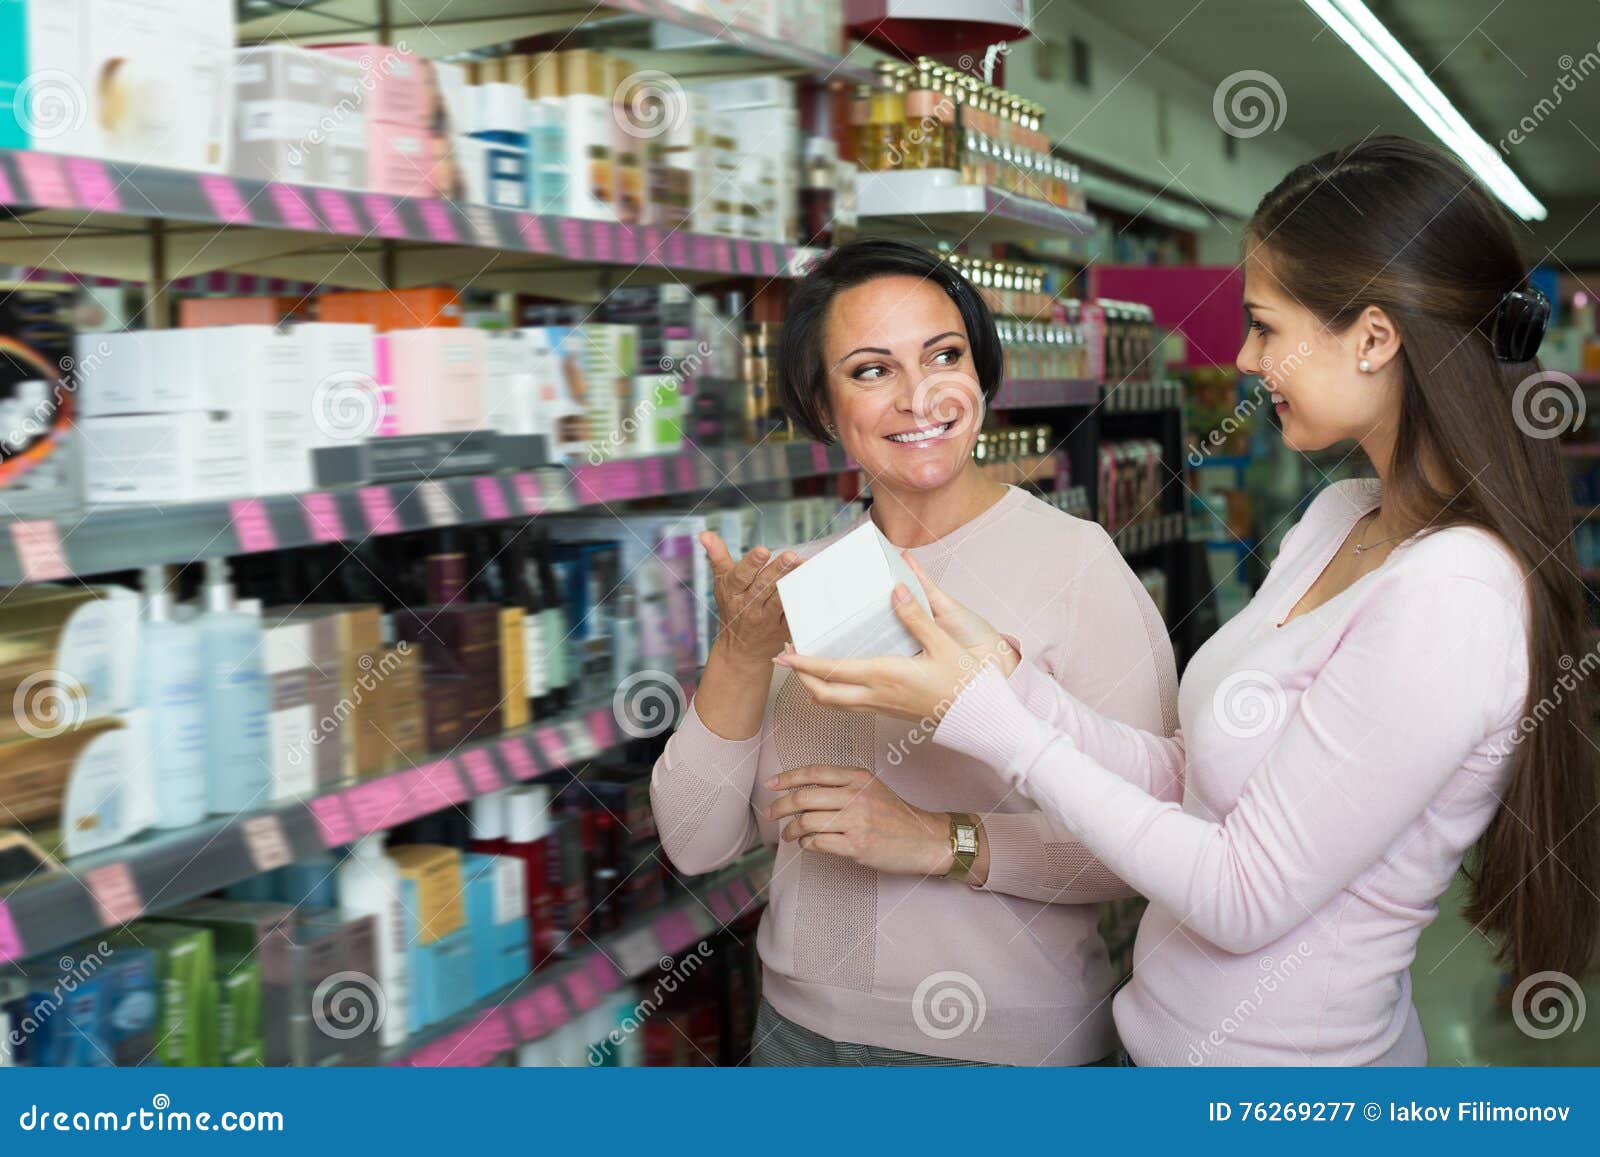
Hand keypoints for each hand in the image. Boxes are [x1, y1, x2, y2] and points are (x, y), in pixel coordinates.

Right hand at [700, 532, 800, 665]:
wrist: (740, 651)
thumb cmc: (733, 609)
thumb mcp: (722, 583)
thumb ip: (717, 557)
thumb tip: (704, 534)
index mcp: (733, 592)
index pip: (741, 576)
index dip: (751, 563)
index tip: (762, 550)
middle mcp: (749, 606)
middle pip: (764, 586)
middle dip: (778, 570)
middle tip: (791, 556)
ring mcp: (767, 620)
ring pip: (781, 600)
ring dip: (793, 584)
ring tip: (803, 567)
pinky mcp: (783, 630)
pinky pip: (794, 616)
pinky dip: (803, 603)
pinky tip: (812, 588)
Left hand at [764, 766, 952, 876]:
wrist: (923, 839)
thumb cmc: (895, 816)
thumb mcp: (871, 788)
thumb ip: (842, 785)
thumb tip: (802, 791)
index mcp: (857, 777)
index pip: (813, 773)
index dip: (787, 778)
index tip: (770, 785)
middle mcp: (855, 796)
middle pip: (803, 798)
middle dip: (780, 806)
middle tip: (771, 813)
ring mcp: (856, 821)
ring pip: (807, 822)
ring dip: (792, 830)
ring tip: (789, 834)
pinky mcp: (856, 846)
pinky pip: (818, 843)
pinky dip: (806, 844)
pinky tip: (808, 844)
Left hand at [773, 558, 1015, 723]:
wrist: (979, 717)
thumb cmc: (964, 682)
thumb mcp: (942, 643)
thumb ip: (916, 616)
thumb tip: (895, 588)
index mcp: (884, 675)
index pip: (832, 671)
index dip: (803, 663)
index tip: (783, 653)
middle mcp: (877, 695)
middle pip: (824, 694)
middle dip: (800, 677)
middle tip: (786, 657)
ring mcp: (882, 707)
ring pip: (836, 705)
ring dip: (814, 688)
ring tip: (804, 669)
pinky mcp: (890, 712)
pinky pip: (851, 708)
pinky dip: (834, 696)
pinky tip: (836, 685)